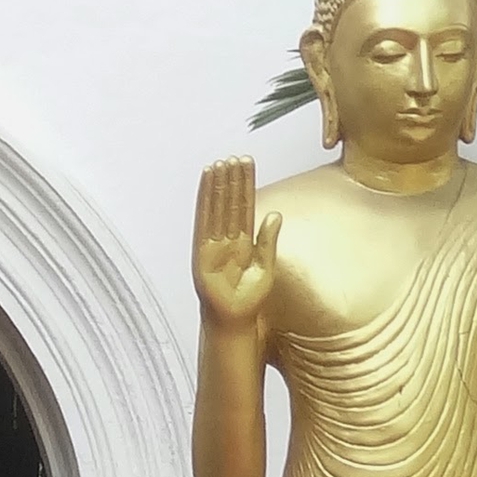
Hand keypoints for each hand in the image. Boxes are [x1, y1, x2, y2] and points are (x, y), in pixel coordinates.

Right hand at [193, 157, 280, 329]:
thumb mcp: (264, 268)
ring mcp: (212, 243)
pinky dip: (204, 202)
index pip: (244, 207)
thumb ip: (268, 242)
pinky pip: (202, 221)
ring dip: (217, 186)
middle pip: (229, 203)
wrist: (233, 320)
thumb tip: (276, 216)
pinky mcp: (201, 251)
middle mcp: (226, 239)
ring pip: (216, 208)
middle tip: (235, 156)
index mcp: (243, 242)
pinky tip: (206, 184)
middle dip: (232, 180)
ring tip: (221, 164)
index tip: (247, 164)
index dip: (245, 186)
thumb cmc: (247, 299)